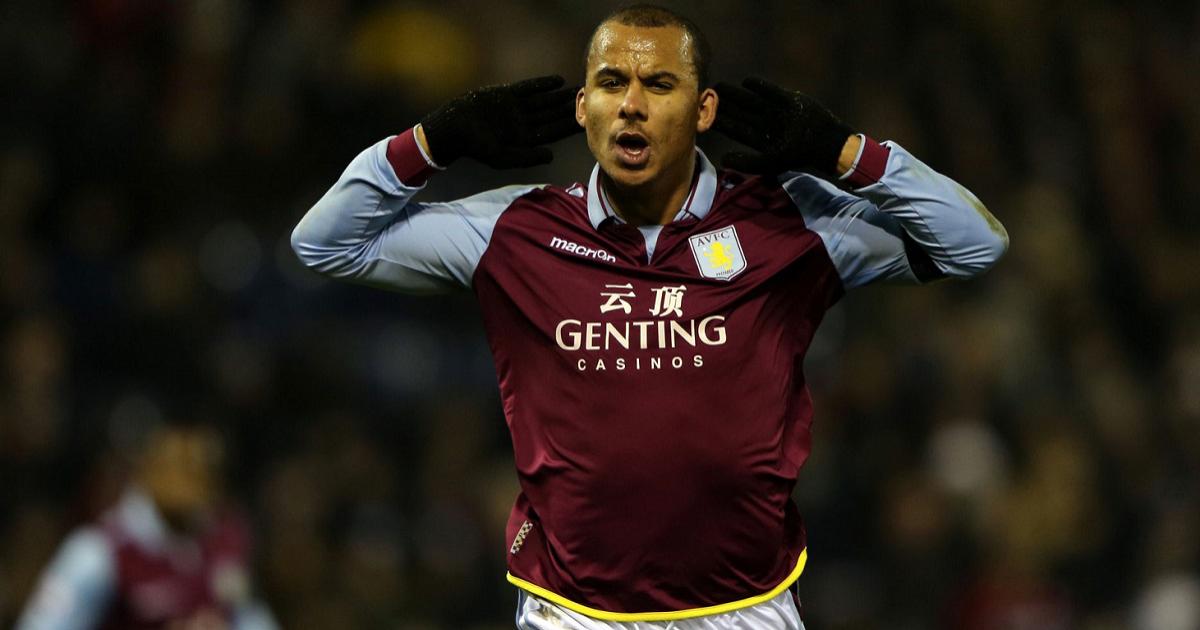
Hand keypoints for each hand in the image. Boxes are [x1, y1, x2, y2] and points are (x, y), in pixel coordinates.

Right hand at [419, 75, 580, 168]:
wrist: (455, 128)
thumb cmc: (477, 147)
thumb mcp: (503, 157)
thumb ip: (528, 157)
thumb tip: (551, 155)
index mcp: (525, 139)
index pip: (552, 133)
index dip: (568, 127)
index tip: (586, 121)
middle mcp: (523, 123)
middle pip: (551, 115)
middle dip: (569, 108)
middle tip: (589, 100)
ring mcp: (516, 108)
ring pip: (543, 101)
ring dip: (560, 96)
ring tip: (578, 89)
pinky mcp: (507, 95)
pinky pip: (528, 88)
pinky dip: (542, 84)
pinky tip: (557, 80)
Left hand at [713, 77, 853, 176]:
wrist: (826, 144)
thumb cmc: (797, 156)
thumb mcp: (770, 163)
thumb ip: (746, 162)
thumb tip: (723, 159)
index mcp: (760, 138)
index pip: (736, 128)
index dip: (720, 122)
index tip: (703, 115)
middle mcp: (766, 123)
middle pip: (741, 112)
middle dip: (724, 105)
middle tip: (706, 95)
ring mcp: (776, 111)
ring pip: (752, 101)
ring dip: (736, 94)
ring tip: (719, 86)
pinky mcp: (789, 100)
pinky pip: (771, 92)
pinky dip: (760, 86)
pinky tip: (747, 81)